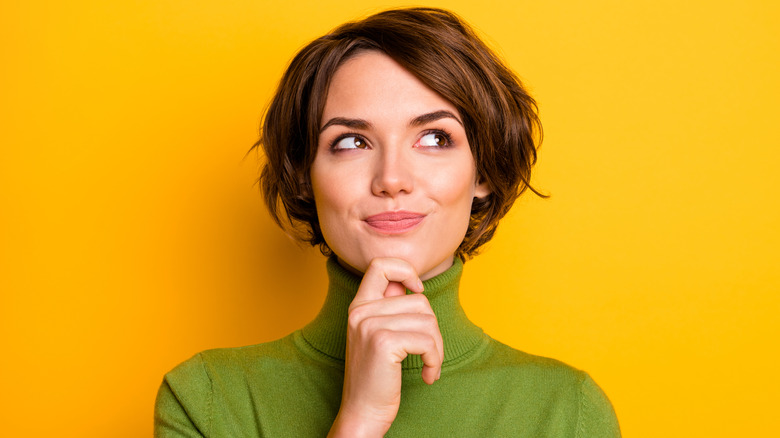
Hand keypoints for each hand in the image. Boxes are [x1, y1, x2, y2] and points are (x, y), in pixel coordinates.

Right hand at [328, 258, 443, 436]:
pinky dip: (435, 360)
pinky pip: (427, 341)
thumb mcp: (377, 335)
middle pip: (419, 300)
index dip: (405, 270)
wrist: (362, 413)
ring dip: (437, 348)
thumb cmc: (377, 377)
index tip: (416, 290)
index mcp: (358, 306)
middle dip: (433, 330)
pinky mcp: (383, 342)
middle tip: (428, 353)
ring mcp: (369, 325)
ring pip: (428, 320)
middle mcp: (360, 311)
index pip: (381, 265)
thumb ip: (390, 308)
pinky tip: (427, 374)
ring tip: (428, 365)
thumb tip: (413, 286)